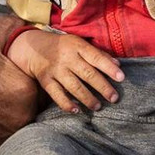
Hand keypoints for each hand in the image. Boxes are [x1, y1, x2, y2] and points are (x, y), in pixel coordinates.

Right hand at [0, 16, 39, 150]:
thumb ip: (8, 27)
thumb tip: (21, 20)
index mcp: (28, 89)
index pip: (39, 81)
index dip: (26, 76)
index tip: (12, 74)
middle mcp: (26, 113)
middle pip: (32, 100)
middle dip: (21, 93)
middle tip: (1, 86)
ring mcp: (14, 131)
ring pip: (21, 116)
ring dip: (13, 109)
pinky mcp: (1, 143)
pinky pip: (8, 131)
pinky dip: (2, 124)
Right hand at [7, 29, 123, 113]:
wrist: (33, 48)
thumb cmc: (64, 47)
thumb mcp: (79, 44)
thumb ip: (98, 54)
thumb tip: (118, 64)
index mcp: (77, 46)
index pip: (96, 57)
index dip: (109, 68)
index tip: (122, 78)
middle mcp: (66, 58)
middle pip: (87, 74)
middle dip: (102, 87)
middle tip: (114, 98)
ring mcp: (55, 70)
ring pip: (73, 86)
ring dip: (87, 98)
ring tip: (98, 107)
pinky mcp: (46, 81)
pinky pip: (56, 95)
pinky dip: (66, 104)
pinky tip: (76, 110)